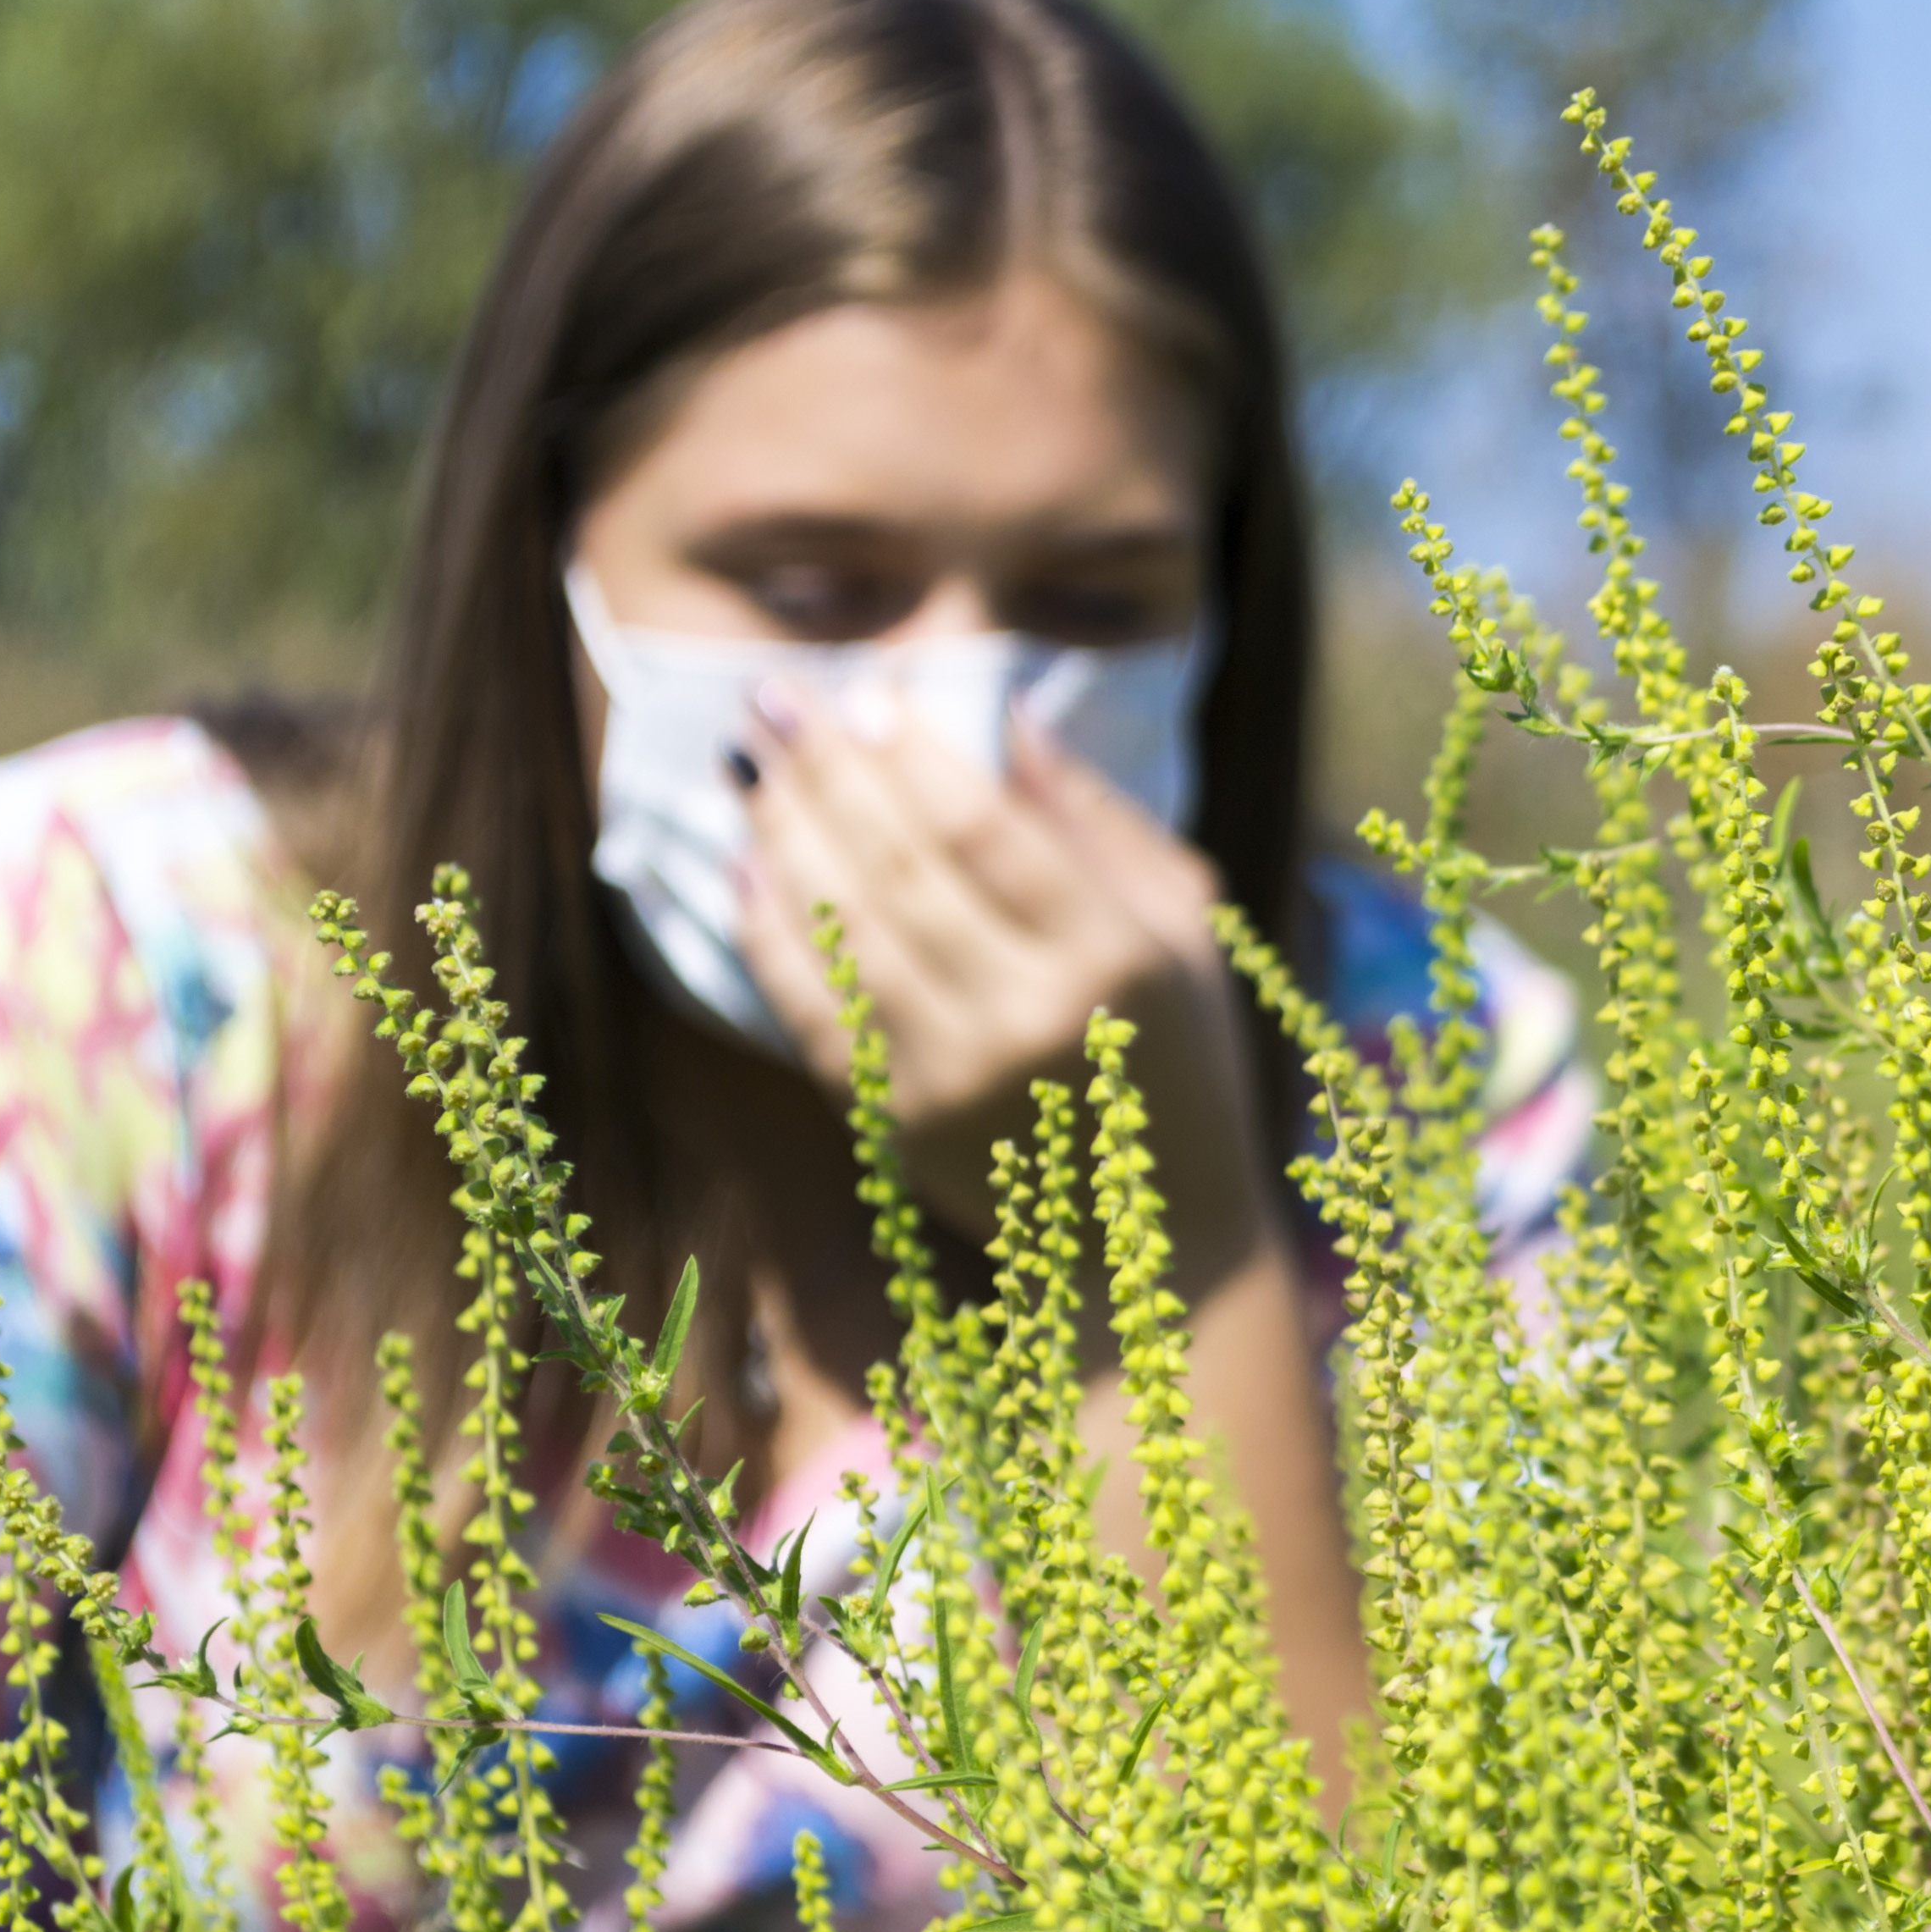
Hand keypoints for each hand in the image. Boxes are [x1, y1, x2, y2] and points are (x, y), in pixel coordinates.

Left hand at [728, 677, 1269, 1276]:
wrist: (1159, 1238)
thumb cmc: (1180, 1055)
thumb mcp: (1182, 928)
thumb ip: (1098, 823)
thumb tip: (1009, 719)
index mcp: (1116, 957)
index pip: (986, 832)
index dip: (914, 756)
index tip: (867, 693)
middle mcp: (1030, 1016)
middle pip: (901, 869)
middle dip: (829, 772)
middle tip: (774, 699)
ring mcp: (955, 1076)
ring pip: (844, 931)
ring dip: (785, 837)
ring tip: (752, 767)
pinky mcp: (899, 1124)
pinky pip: (811, 1009)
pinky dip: (769, 935)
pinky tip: (748, 867)